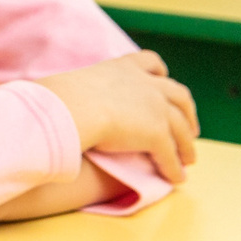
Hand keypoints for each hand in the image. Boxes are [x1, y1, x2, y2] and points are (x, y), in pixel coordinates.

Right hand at [37, 51, 198, 182]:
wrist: (67, 110)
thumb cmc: (55, 100)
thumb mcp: (69, 86)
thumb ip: (75, 92)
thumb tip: (51, 99)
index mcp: (122, 68)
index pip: (150, 62)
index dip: (160, 73)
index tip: (164, 78)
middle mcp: (145, 84)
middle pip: (178, 95)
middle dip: (187, 112)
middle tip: (189, 128)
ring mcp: (155, 108)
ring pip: (181, 128)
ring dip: (187, 146)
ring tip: (187, 161)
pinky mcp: (156, 133)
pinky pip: (170, 155)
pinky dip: (174, 167)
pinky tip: (175, 178)